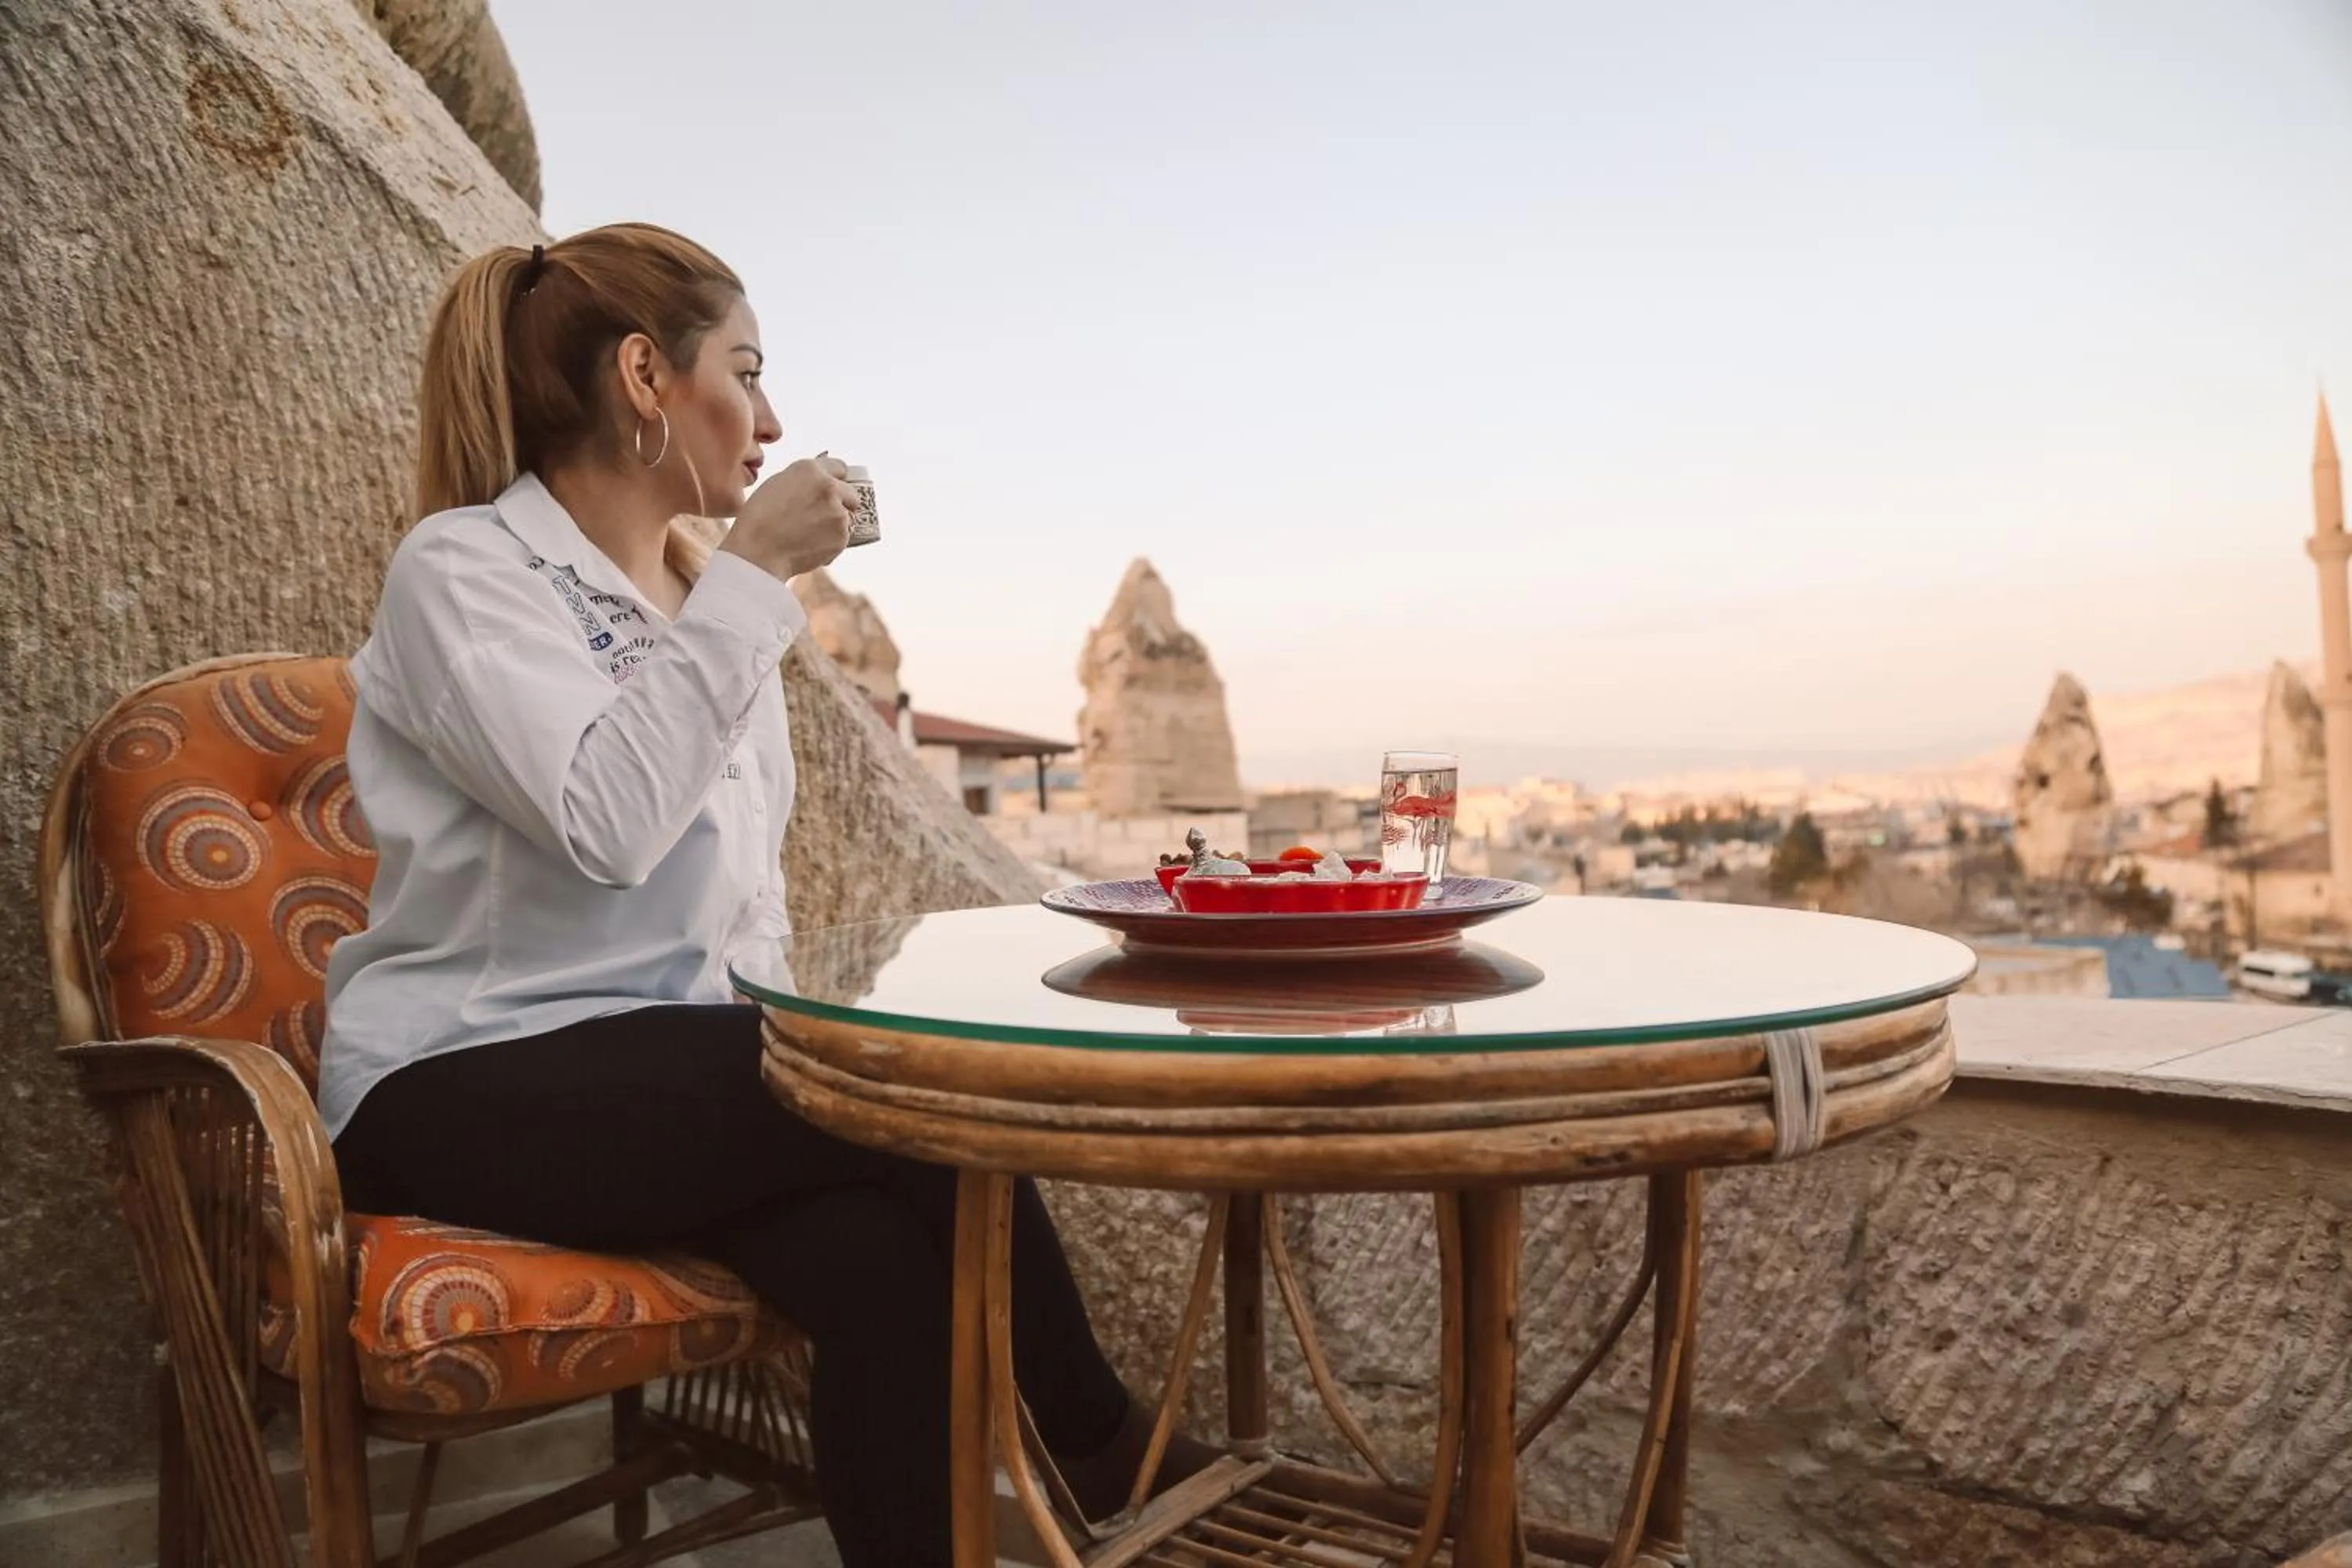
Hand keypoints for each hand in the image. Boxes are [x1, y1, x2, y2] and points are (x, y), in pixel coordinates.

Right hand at [718, 455, 856, 580]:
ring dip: (835, 525)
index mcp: (811, 470)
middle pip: (851, 494)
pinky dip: (831, 543)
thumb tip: (817, 482)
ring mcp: (839, 513)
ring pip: (846, 518)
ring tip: (808, 534)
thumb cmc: (759, 519)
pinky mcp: (842, 537)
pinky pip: (842, 538)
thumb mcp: (776, 484)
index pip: (840, 467)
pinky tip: (810, 545)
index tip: (835, 487)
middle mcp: (829, 487)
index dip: (836, 479)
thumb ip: (803, 480)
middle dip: (842, 503)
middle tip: (823, 515)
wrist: (759, 551)